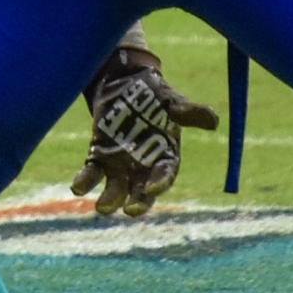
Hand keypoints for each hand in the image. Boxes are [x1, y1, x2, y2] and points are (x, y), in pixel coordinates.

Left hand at [70, 45, 218, 217]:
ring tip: (102, 208)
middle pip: (142, 191)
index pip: (165, 174)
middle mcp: (143, 167)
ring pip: (116, 188)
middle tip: (130, 210)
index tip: (152, 187)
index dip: (159, 181)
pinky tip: (78, 188)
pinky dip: (85, 181)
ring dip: (110, 199)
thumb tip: (214, 120)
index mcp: (165, 157)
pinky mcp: (99, 156)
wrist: (125, 82)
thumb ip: (189, 112)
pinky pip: (92, 173)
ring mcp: (120, 164)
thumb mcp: (172, 100)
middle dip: (138, 202)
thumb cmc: (155, 94)